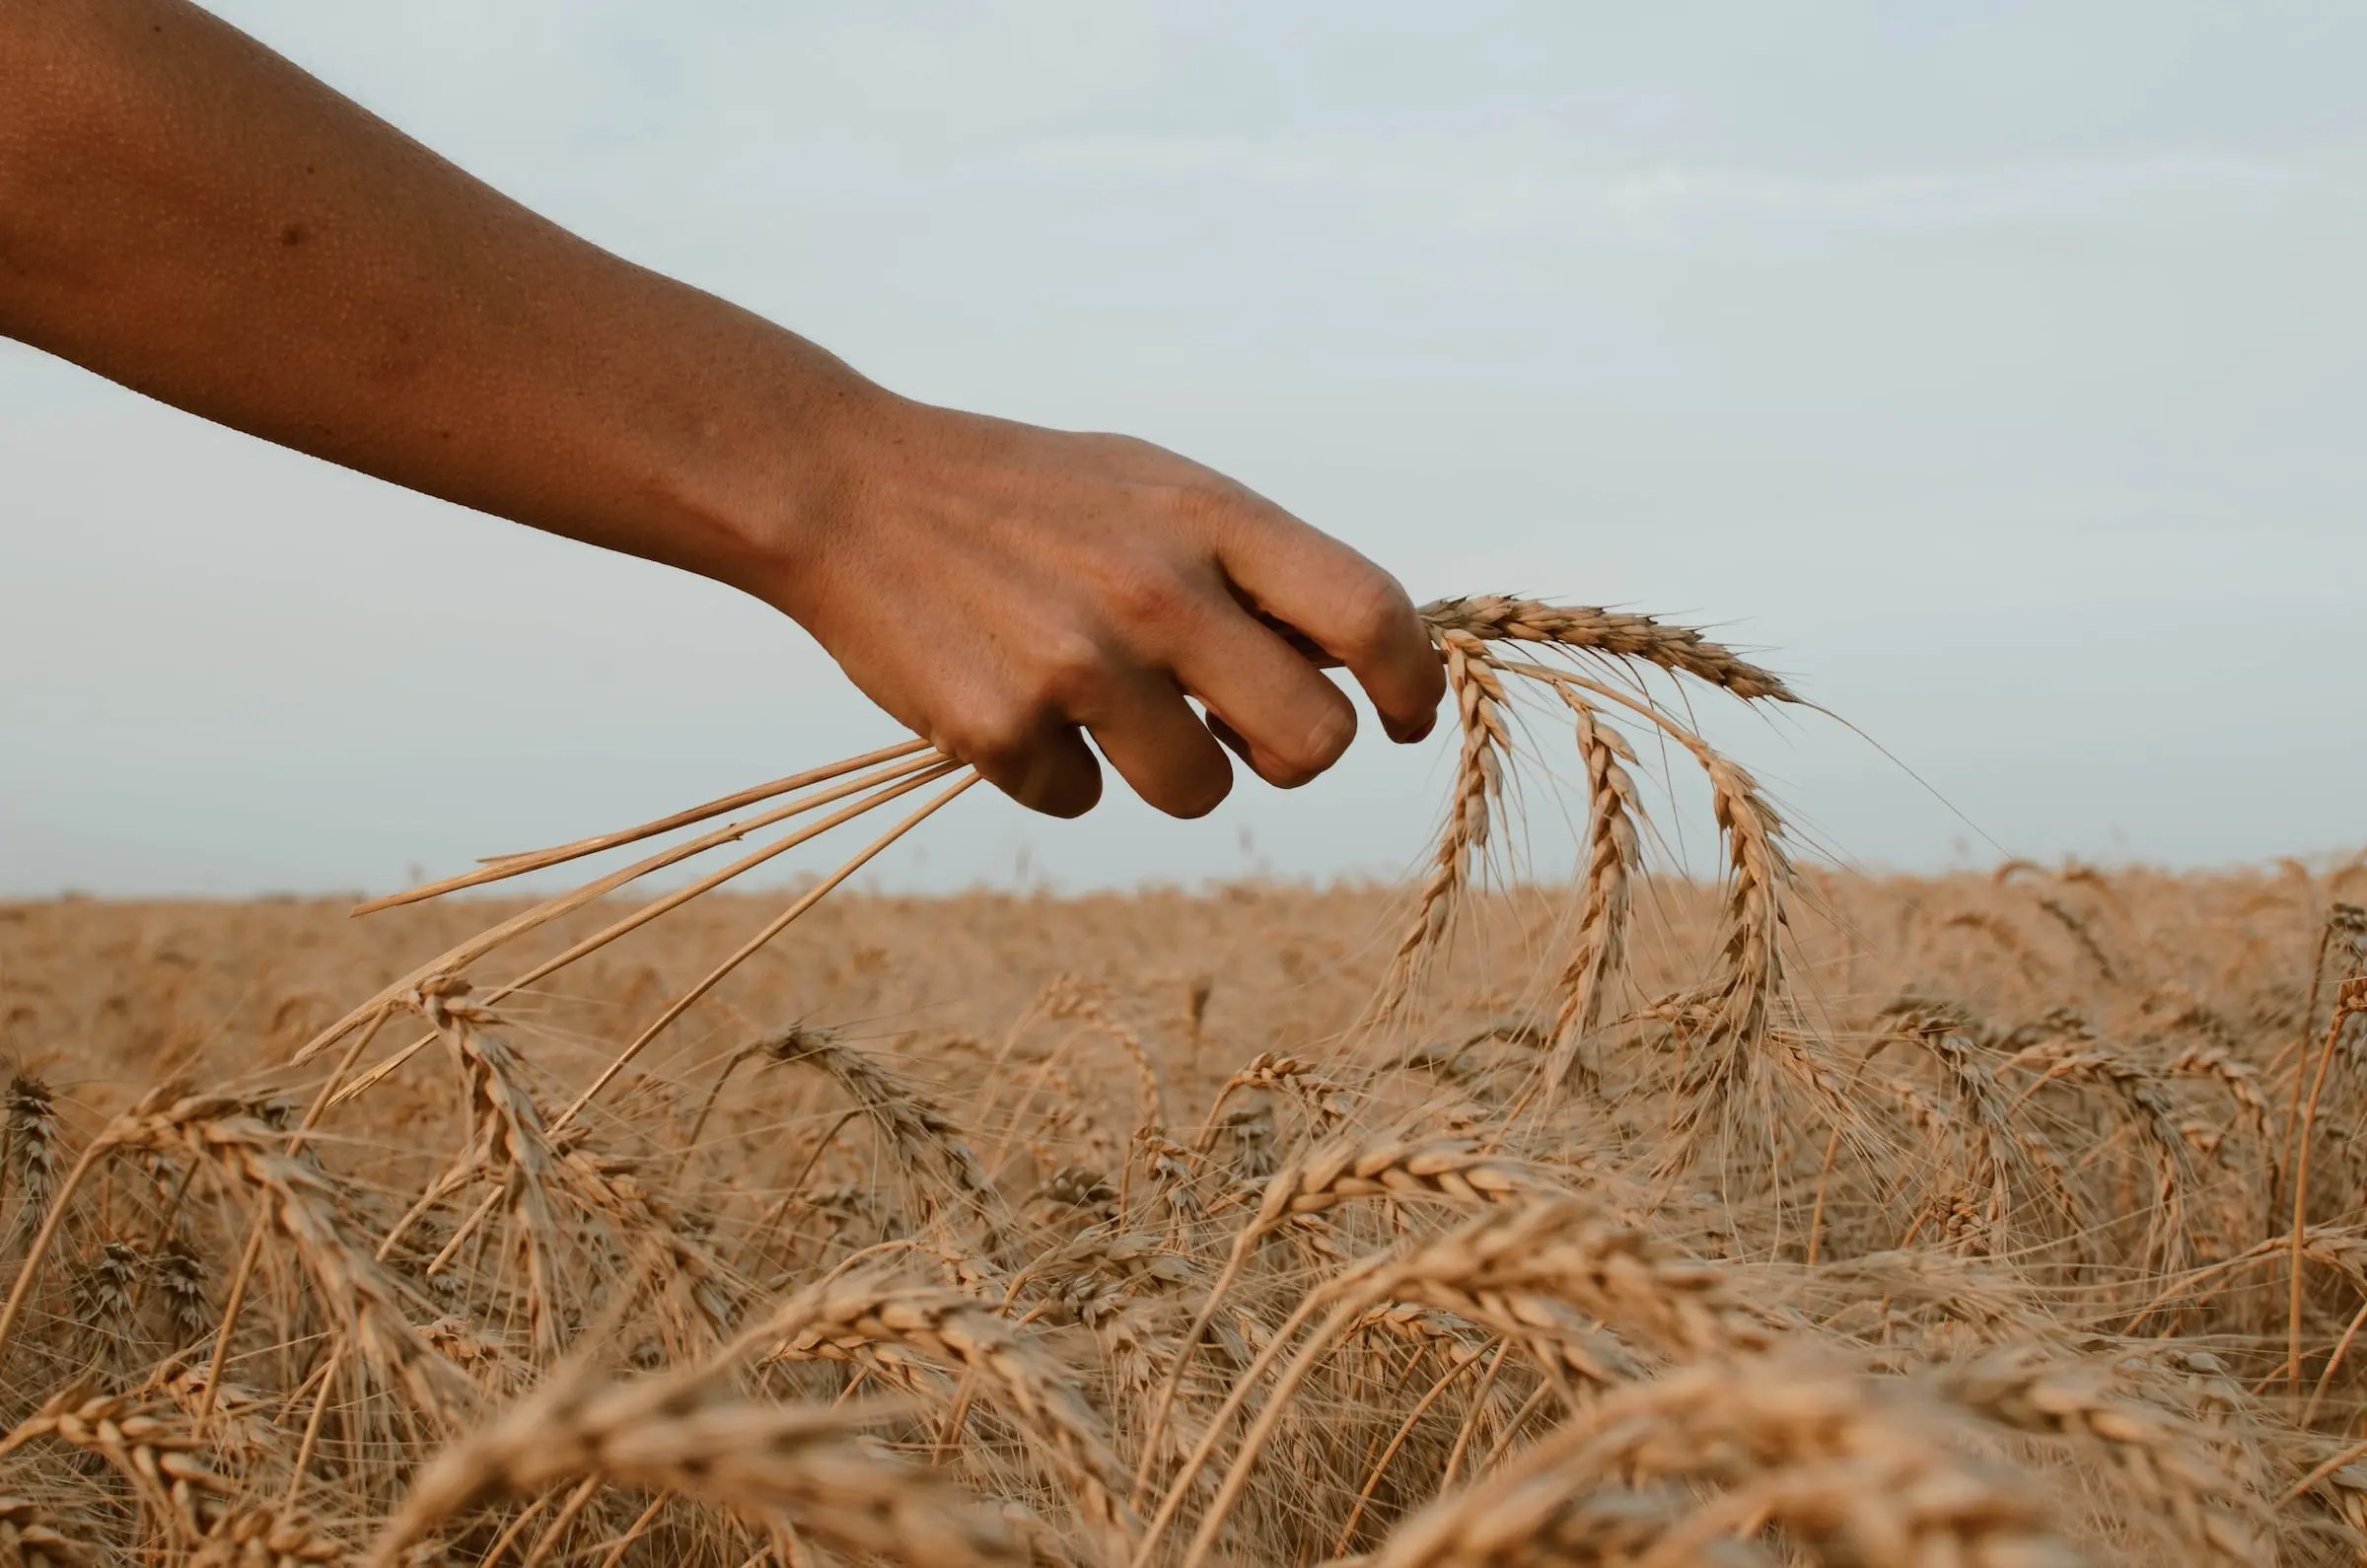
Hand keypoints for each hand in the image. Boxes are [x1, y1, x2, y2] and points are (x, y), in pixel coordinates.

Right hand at [754, 392, 1443, 817]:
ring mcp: (1078, 666)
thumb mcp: (1151, 487)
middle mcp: (1157, 590)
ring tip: (1104, 704)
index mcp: (1208, 516)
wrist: (847, 489)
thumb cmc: (1024, 495)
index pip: (1367, 613)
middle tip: (1241, 731)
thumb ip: (1250, 567)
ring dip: (1170, 770)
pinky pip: (1082, 801)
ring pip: (1201, 792)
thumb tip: (1348, 671)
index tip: (1406, 717)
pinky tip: (1011, 697)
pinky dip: (1057, 771)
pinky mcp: (1002, 732)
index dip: (1411, 683)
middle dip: (1289, 754)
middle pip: (1313, 742)